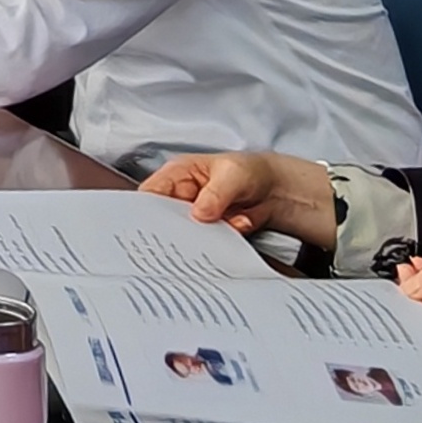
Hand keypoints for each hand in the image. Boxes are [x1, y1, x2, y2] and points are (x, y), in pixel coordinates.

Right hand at [140, 152, 338, 251]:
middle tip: (180, 242)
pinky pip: (202, 248)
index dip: (143, 211)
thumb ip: (216, 193)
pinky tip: (223, 246)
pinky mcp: (208, 235)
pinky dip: (212, 250)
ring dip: (195, 243)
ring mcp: (193, 218)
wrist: (278, 192)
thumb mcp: (234, 175)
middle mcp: (180, 198)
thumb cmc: (250, 172)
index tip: (150, 227)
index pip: (149, 194)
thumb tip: (200, 213)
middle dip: (170, 232)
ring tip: (207, 243)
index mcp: (177, 175)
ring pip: (182, 237)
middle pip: (161, 220)